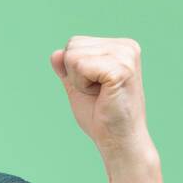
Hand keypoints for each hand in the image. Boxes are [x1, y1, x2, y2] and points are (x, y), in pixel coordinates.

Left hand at [50, 36, 149, 156]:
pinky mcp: (121, 69)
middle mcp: (126, 46)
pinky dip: (82, 86)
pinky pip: (80, 66)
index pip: (75, 43)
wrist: (118, 140)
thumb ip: (67, 68)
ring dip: (79, 81)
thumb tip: (56, 53)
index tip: (95, 87)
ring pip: (73, 56)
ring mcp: (126, 56)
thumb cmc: (100, 116)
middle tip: (97, 93)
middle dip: (74, 74)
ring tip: (100, 95)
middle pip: (72, 46)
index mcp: (120, 46)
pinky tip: (102, 96)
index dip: (74, 70)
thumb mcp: (78, 86)